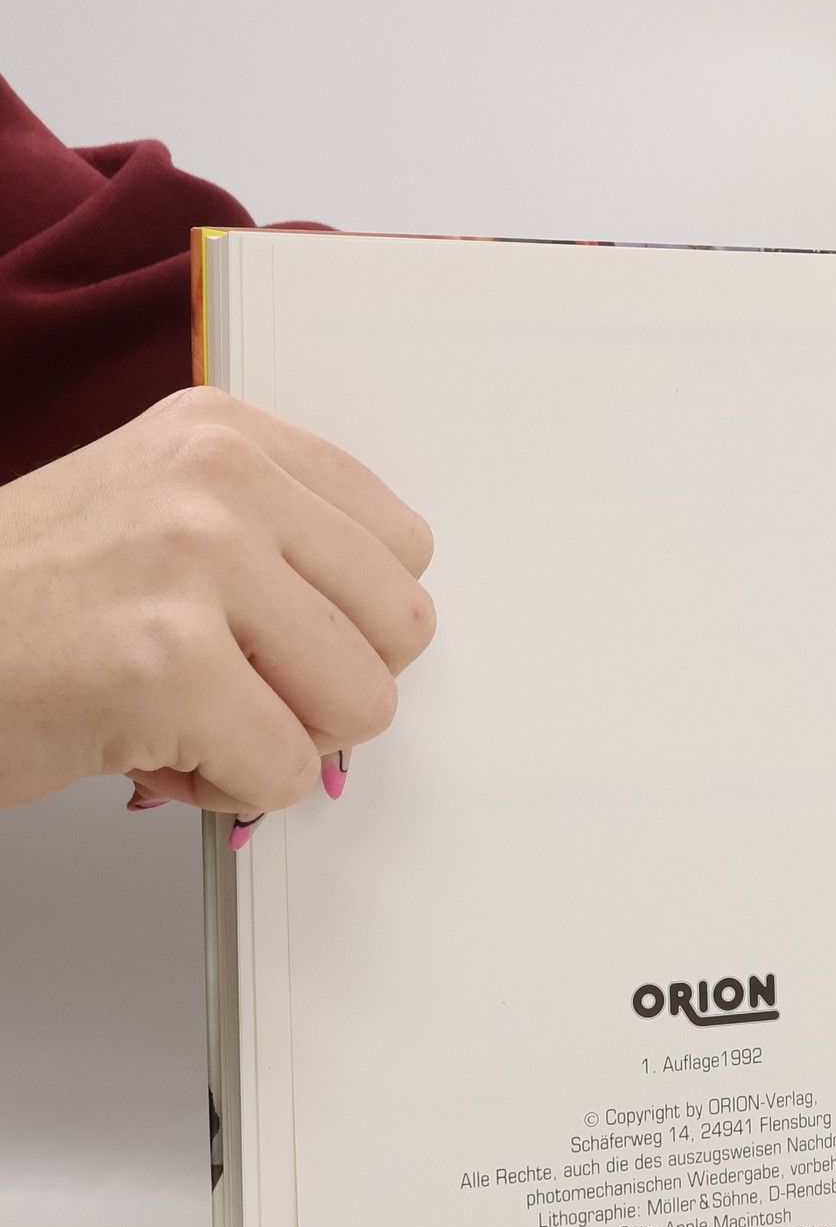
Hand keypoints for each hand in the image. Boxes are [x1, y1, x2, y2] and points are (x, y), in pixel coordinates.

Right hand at [0, 388, 434, 834]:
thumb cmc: (23, 608)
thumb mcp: (157, 518)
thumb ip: (280, 551)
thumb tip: (396, 637)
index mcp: (228, 437)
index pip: (405, 548)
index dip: (344, 621)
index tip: (259, 630)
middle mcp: (219, 479)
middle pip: (404, 629)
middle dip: (325, 687)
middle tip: (224, 685)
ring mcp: (193, 561)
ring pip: (362, 704)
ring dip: (278, 740)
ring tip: (180, 713)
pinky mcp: (164, 662)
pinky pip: (285, 770)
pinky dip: (226, 789)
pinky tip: (145, 749)